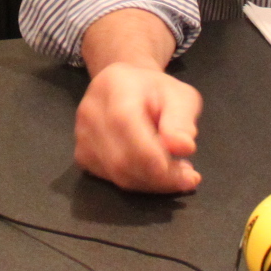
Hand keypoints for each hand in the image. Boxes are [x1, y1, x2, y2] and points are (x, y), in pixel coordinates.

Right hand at [76, 63, 203, 193]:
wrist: (125, 87)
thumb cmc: (156, 91)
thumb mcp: (180, 96)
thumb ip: (182, 119)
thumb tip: (184, 147)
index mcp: (115, 87)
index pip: (126, 125)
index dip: (155, 155)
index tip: (188, 173)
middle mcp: (90, 111)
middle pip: (122, 158)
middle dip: (160, 178)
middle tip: (188, 178)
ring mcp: (81, 135)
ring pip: (118, 175)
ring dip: (152, 183)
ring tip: (177, 175)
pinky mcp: (82, 155)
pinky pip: (112, 179)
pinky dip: (139, 183)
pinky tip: (155, 174)